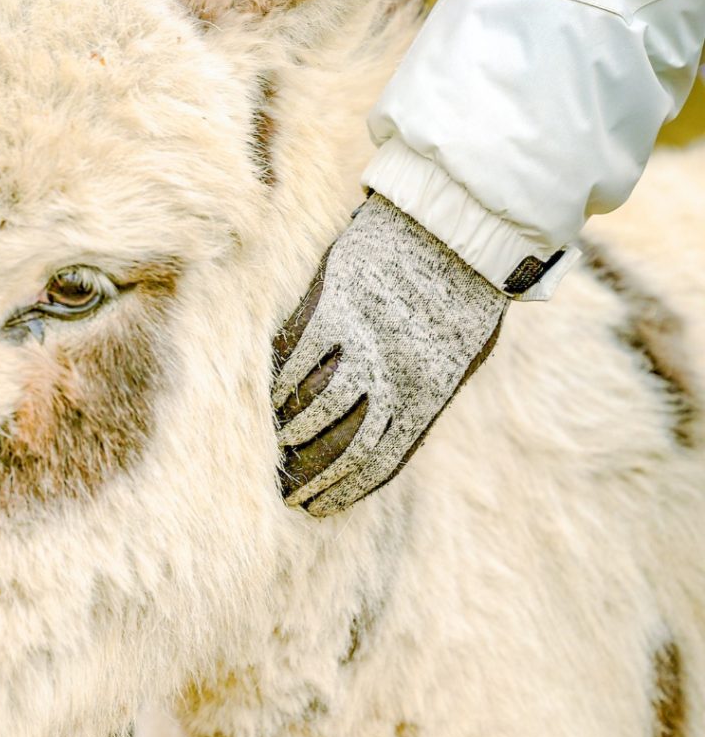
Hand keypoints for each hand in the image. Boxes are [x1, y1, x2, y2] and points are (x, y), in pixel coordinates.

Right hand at [273, 192, 506, 515]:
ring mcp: (360, 342)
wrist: (455, 228)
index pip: (381, 462)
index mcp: (428, 395)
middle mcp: (392, 377)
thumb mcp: (464, 357)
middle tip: (289, 494)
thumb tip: (393, 431)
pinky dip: (280, 383)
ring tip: (280, 445)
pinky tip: (271, 398)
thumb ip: (427, 396)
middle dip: (313, 477)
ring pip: (315, 406)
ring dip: (292, 433)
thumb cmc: (466, 294)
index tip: (320, 508)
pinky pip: (296, 358)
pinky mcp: (333, 306)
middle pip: (345, 446)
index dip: (345, 491)